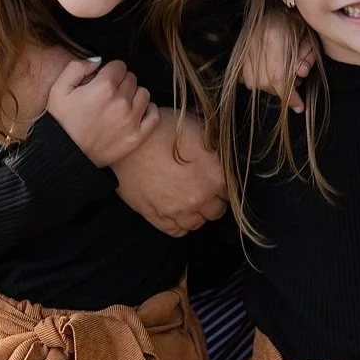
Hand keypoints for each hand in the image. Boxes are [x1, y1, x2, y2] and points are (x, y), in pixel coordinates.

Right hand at [46, 59, 158, 166]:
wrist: (64, 155)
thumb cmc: (60, 121)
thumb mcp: (59, 88)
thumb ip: (77, 67)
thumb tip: (98, 60)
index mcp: (104, 86)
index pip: (119, 65)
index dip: (109, 71)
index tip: (101, 81)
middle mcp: (121, 101)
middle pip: (132, 78)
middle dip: (120, 82)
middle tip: (107, 94)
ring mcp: (132, 120)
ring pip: (144, 94)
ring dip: (134, 96)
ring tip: (119, 104)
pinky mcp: (137, 137)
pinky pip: (154, 115)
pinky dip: (148, 111)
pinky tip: (135, 113)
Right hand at [112, 110, 226, 236]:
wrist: (128, 141)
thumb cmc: (162, 130)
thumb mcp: (199, 128)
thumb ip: (218, 147)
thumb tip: (230, 155)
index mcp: (214, 177)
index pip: (231, 192)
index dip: (223, 183)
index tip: (216, 177)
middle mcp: (198, 199)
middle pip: (216, 211)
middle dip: (212, 200)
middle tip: (202, 186)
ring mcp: (176, 211)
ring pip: (197, 223)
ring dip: (196, 213)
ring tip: (189, 198)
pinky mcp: (155, 216)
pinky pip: (176, 231)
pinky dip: (179, 223)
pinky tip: (177, 210)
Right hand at [238, 8, 313, 113]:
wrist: (274, 2)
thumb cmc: (294, 17)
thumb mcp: (307, 34)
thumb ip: (306, 55)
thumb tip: (301, 74)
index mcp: (273, 37)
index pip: (279, 77)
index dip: (290, 96)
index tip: (299, 106)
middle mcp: (255, 43)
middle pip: (266, 83)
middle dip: (282, 90)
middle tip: (295, 84)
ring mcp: (244, 47)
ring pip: (254, 82)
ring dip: (270, 86)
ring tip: (282, 75)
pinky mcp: (239, 50)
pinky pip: (244, 75)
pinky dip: (257, 79)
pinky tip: (267, 72)